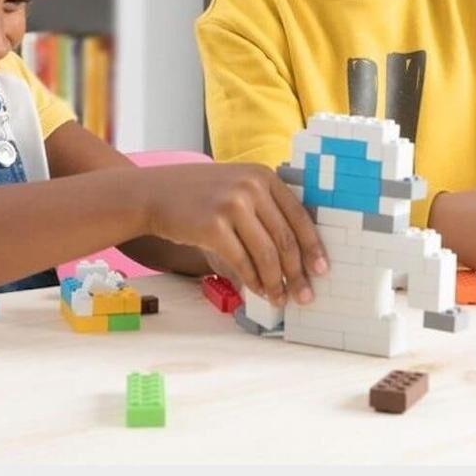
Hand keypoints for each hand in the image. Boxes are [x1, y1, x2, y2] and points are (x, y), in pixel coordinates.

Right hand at [141, 163, 327, 305]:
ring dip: (276, 282)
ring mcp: (231, 204)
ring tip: (280, 299)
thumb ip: (265, 207)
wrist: (153, 194)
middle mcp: (251, 186)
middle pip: (285, 238)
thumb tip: (297, 252)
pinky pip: (242, 261)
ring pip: (266, 254)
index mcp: (263, 175)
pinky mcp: (212, 225)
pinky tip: (258, 291)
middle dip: (297, 272)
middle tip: (305, 295)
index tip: (322, 270)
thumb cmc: (198, 196)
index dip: (313, 246)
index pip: (299, 216)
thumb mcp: (237, 186)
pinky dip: (253, 281)